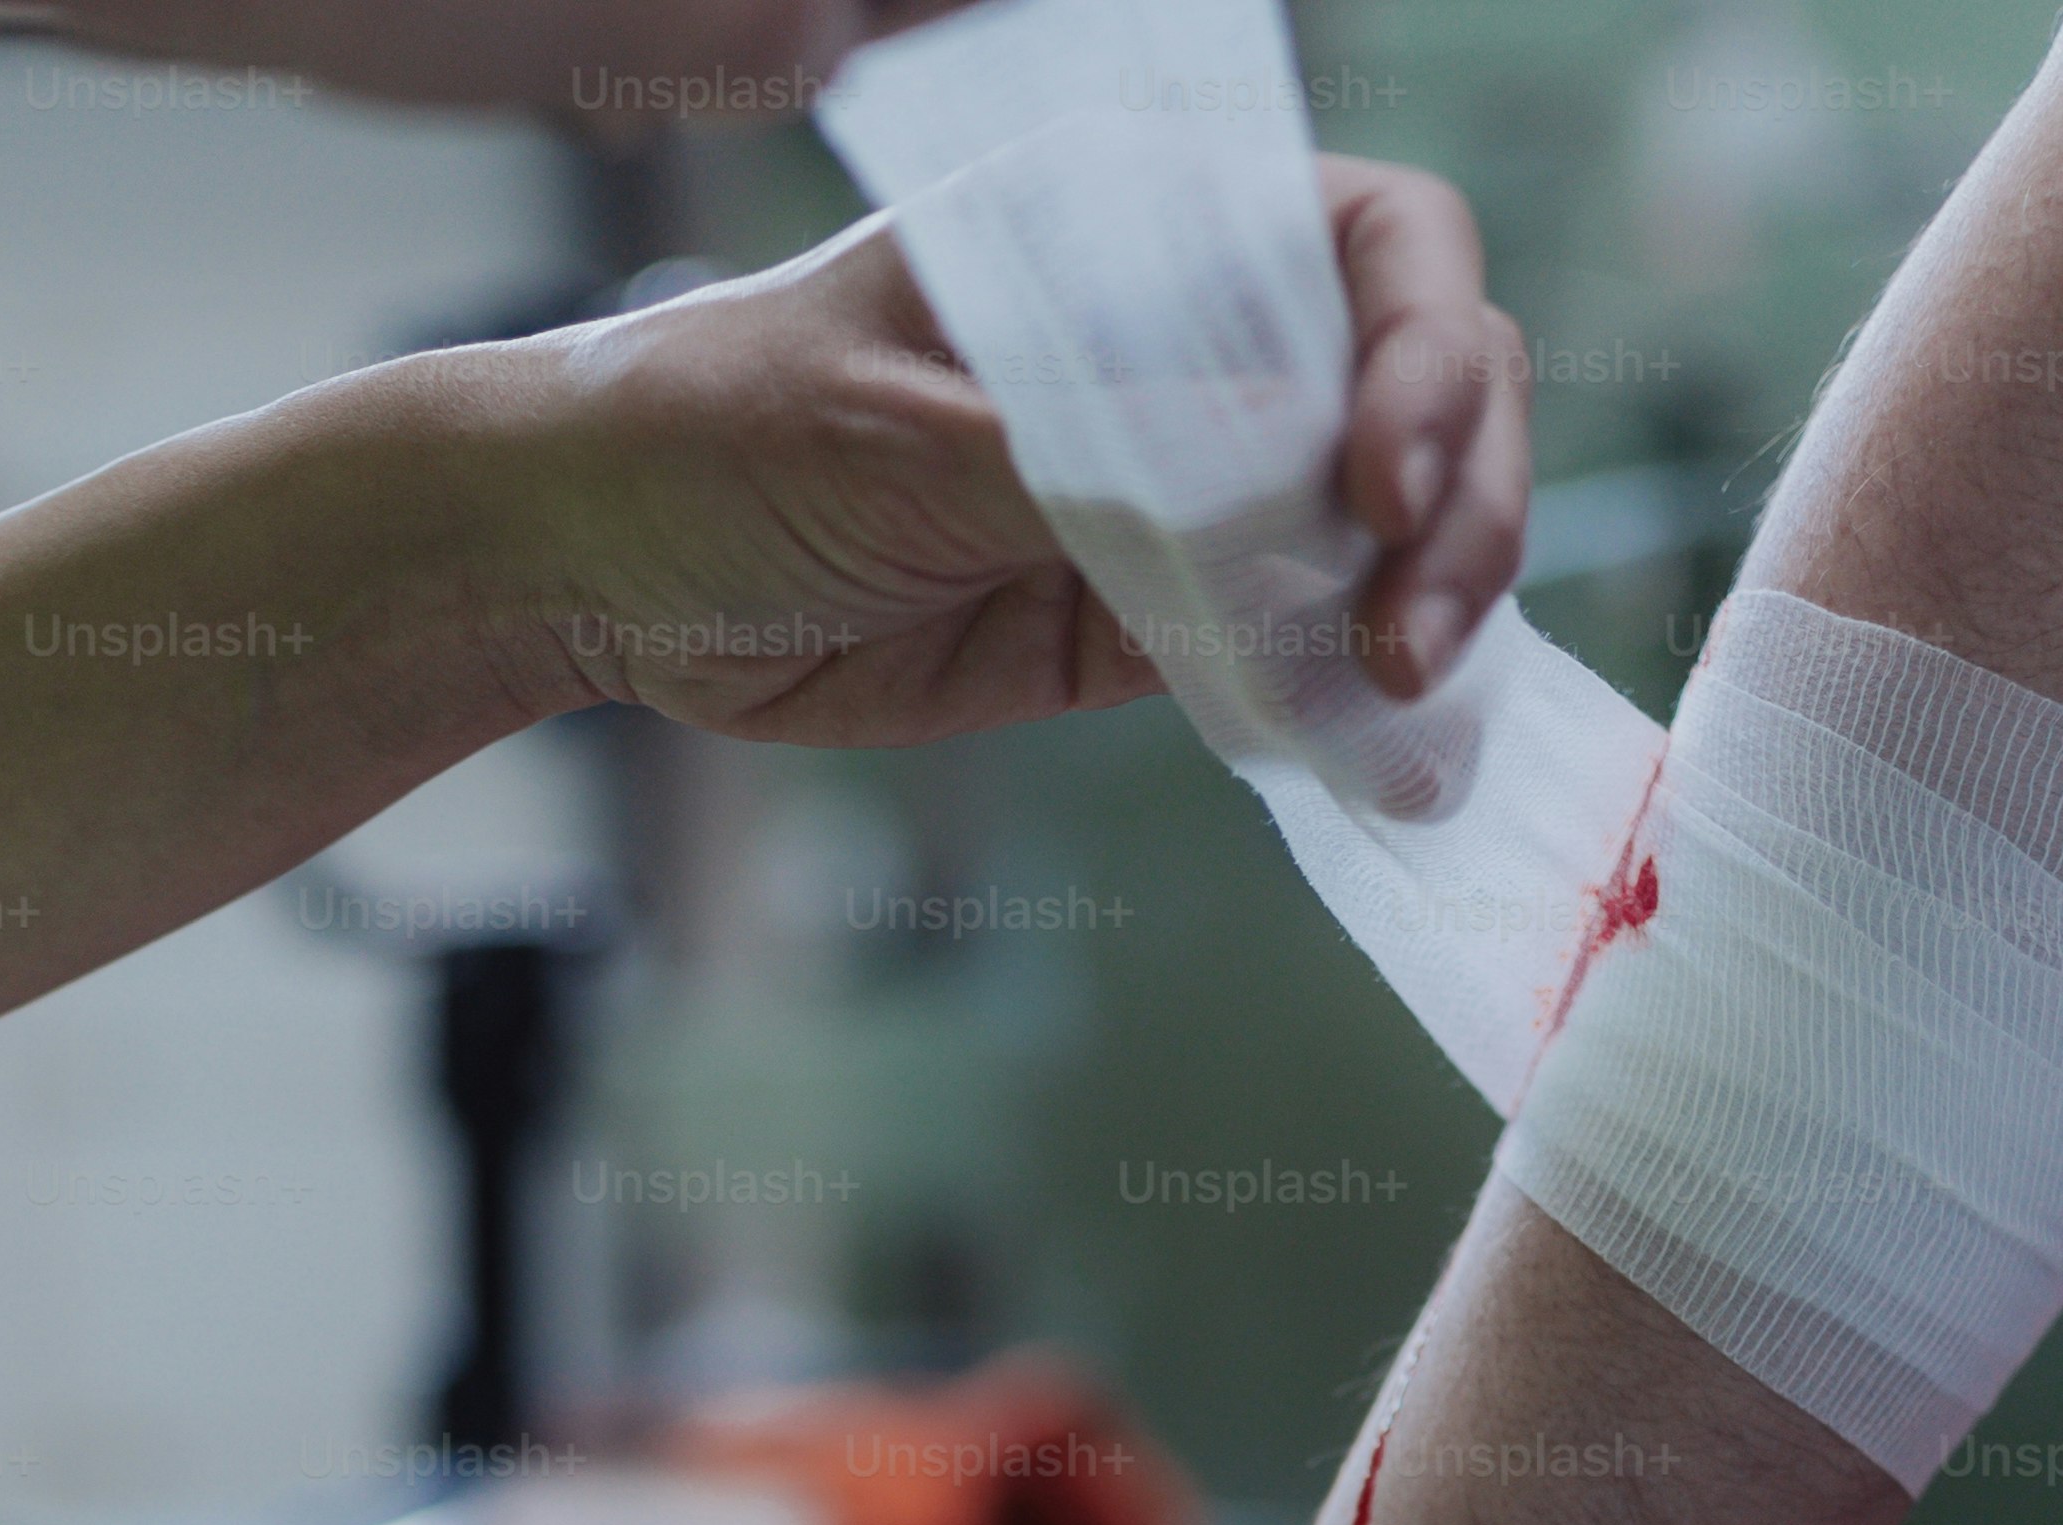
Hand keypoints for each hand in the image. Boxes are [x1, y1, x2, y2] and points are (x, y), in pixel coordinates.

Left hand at [513, 156, 1532, 747]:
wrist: (602, 571)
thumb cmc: (720, 431)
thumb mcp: (899, 429)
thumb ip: (1088, 460)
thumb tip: (1279, 499)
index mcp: (1147, 224)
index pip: (1382, 247)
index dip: (1425, 356)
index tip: (1377, 486)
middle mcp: (1199, 340)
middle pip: (1431, 393)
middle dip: (1460, 506)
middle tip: (1407, 633)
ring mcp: (1191, 486)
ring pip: (1391, 535)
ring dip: (1430, 615)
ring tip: (1398, 705)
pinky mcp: (1156, 619)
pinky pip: (1296, 653)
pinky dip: (1351, 705)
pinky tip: (1381, 762)